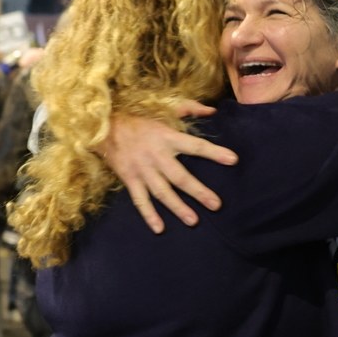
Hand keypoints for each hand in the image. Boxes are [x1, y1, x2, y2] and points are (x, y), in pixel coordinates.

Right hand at [100, 100, 236, 233]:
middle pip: (180, 177)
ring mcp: (143, 170)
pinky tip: (159, 227)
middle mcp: (156, 156)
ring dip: (178, 208)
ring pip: (162, 192)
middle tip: (216, 205)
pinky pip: (140, 200)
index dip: (214, 153)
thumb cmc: (139, 119)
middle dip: (198, 192)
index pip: (196, 146)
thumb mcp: (164, 108)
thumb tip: (213, 110)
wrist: (105, 126)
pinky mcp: (130, 179)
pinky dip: (149, 215)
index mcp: (167, 137)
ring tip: (193, 221)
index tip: (233, 160)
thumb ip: (190, 109)